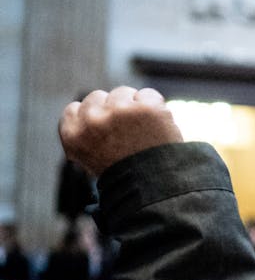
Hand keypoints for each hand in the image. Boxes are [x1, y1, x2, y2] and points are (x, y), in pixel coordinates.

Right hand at [59, 87, 183, 176]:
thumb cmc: (125, 175)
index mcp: (73, 135)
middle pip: (98, 96)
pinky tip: (157, 125)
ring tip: (142, 130)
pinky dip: (155, 106)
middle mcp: (93, 120)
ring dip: (133, 105)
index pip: (74, 108)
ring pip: (122, 93)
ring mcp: (120, 111)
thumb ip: (85, 134)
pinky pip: (148, 95)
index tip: (104, 128)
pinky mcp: (146, 107)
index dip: (91, 117)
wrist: (156, 187)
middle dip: (111, 109)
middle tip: (126, 131)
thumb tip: (84, 109)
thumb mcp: (90, 158)